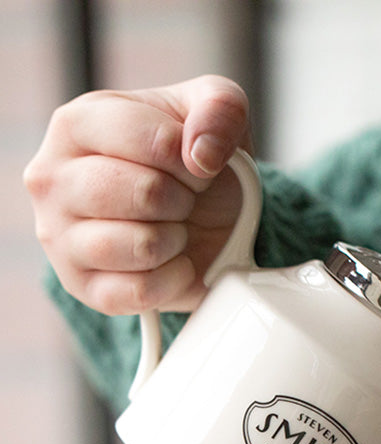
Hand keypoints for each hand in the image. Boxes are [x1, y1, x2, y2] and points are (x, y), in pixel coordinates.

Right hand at [23, 75, 250, 315]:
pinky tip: (171, 262)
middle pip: (146, 194)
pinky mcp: (82, 287)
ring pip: (143, 246)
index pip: (153, 141)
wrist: (200, 220)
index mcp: (76, 123)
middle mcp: (52, 179)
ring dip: (177, 240)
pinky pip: (142, 291)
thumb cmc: (192, 163)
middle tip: (182, 200)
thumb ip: (220, 107)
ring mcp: (60, 237)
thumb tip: (202, 152)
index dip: (192, 160)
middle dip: (184, 200)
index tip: (192, 166)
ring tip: (173, 228)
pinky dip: (174, 280)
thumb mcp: (216, 112)